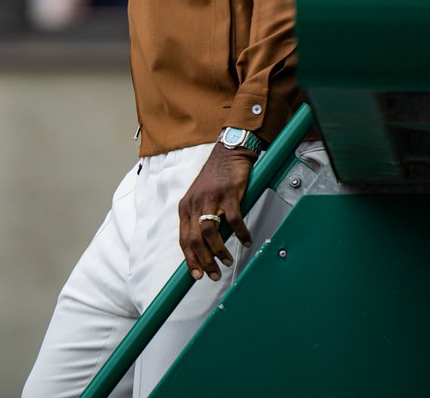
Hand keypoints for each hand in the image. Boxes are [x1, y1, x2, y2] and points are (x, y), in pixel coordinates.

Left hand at [178, 143, 254, 282]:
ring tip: (228, 260)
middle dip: (205, 261)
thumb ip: (199, 220)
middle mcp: (195, 203)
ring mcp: (211, 197)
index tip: (197, 275)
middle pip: (196, 240)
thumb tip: (205, 248)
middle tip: (215, 274)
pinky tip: (246, 240)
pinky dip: (240, 233)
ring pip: (211, 232)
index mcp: (186, 207)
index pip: (184, 239)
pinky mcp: (228, 193)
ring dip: (220, 251)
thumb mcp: (200, 199)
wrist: (227, 153)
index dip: (190, 260)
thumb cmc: (215, 178)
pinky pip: (234, 220)